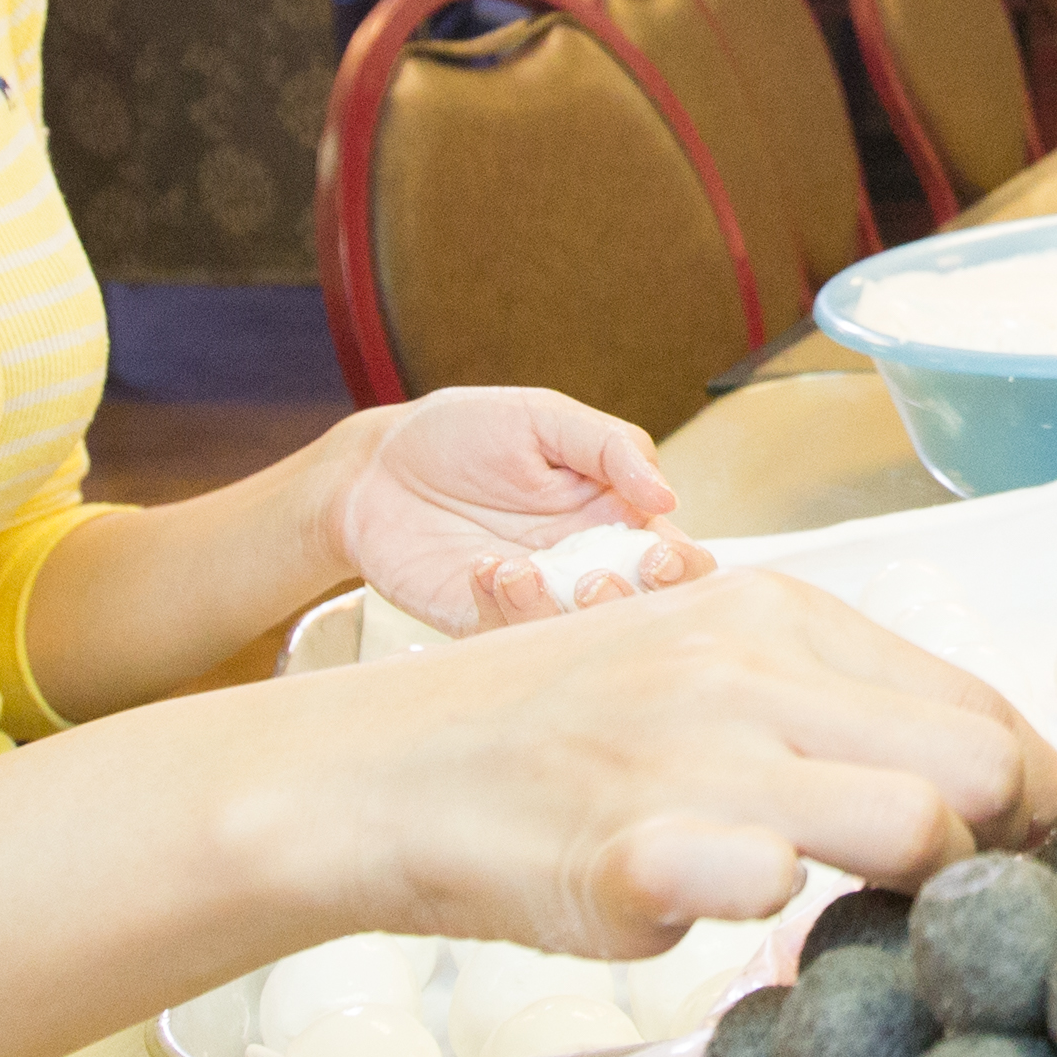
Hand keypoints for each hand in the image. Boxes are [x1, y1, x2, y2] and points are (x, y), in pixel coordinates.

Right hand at [295, 572, 1056, 959]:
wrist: (380, 772)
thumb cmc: (553, 735)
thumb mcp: (697, 665)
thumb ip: (823, 703)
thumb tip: (972, 774)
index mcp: (778, 615)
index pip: (980, 705)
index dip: (1028, 792)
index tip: (1017, 849)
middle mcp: (749, 668)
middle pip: (983, 765)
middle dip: (1004, 848)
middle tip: (970, 905)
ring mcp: (692, 756)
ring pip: (916, 828)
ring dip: (920, 897)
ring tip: (871, 925)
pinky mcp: (634, 850)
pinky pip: (767, 885)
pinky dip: (778, 919)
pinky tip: (745, 926)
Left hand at [315, 389, 710, 633]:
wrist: (373, 468)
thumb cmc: (460, 432)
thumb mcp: (542, 418)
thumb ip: (610, 446)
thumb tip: (667, 497)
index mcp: (612, 516)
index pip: (675, 557)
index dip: (684, 569)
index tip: (660, 553)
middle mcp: (582, 565)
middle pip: (639, 609)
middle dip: (633, 603)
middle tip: (598, 578)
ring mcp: (535, 598)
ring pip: (580, 635)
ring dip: (566, 613)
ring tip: (528, 568)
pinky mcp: (484, 621)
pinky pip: (513, 638)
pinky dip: (507, 610)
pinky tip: (485, 568)